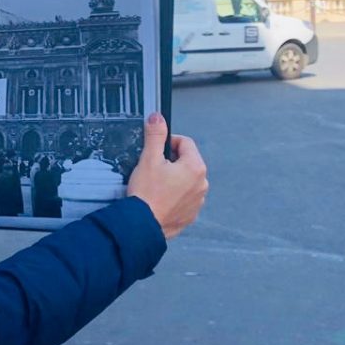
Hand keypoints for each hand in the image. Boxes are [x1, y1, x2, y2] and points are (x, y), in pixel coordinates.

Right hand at [126, 113, 207, 239]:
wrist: (142, 226)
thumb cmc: (146, 194)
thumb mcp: (148, 159)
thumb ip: (155, 135)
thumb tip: (158, 118)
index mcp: (195, 167)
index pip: (185, 142)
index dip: (168, 142)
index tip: (156, 150)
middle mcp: (202, 184)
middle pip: (186, 162)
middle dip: (171, 162)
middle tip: (152, 169)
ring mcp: (198, 201)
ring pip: (185, 180)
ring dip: (173, 179)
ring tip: (155, 186)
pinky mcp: (190, 214)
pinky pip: (184, 198)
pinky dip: (174, 196)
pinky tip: (159, 198)